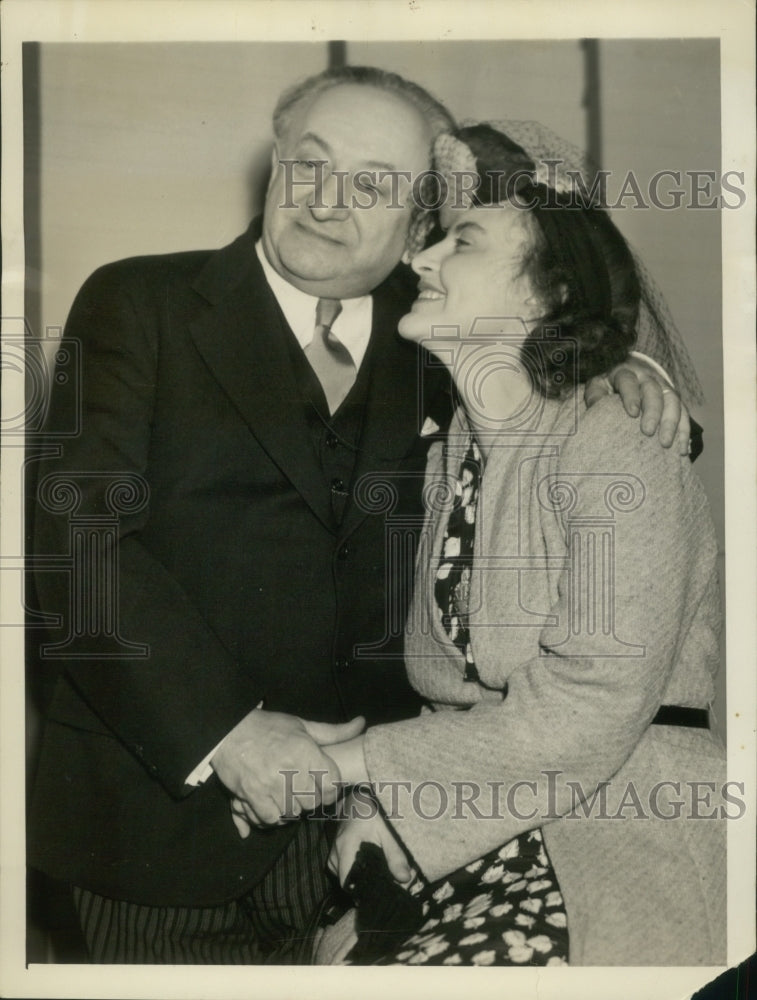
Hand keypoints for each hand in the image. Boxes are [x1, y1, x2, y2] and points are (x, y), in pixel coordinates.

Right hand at [211, 710, 363, 833]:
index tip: (325, 785)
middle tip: (304, 790)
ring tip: (287, 796)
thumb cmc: (268, 727)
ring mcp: (269, 785)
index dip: (331, 788)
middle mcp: (289, 770)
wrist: (228, 731)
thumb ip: (334, 732)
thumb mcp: (303, 725)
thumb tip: (361, 724)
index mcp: (305, 751)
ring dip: (291, 809)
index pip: (332, 783)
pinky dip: (272, 816)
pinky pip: (270, 819)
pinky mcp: (251, 796)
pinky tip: (272, 804)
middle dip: (311, 799)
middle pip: (313, 802)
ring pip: (293, 813)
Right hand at [328, 792, 412, 887]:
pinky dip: (355, 872)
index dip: (362, 892)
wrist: (355, 801)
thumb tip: (405, 878)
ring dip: (360, 878)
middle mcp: (335, 855)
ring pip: (346, 878)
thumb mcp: (386, 831)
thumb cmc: (370, 814)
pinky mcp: (334, 856)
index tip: (379, 892)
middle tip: (384, 883)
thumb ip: (395, 854)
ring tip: (378, 872)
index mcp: (346, 848)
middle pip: (348, 883)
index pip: (348, 883)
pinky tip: (368, 866)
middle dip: (365, 886)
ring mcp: (332, 856)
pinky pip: (343, 871)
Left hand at [585, 357, 690, 454]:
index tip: (632, 414)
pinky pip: (684, 414)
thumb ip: (595, 397)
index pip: (628, 382)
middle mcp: (647, 377)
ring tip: (666, 444)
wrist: (627, 375)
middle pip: (654, 392)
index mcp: (625, 372)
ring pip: (673, 402)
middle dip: (653, 412)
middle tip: (648, 432)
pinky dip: (684, 432)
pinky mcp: (673, 399)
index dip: (631, 396)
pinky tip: (682, 449)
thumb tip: (597, 411)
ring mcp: (663, 387)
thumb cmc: (608, 386)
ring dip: (672, 423)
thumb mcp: (597, 387)